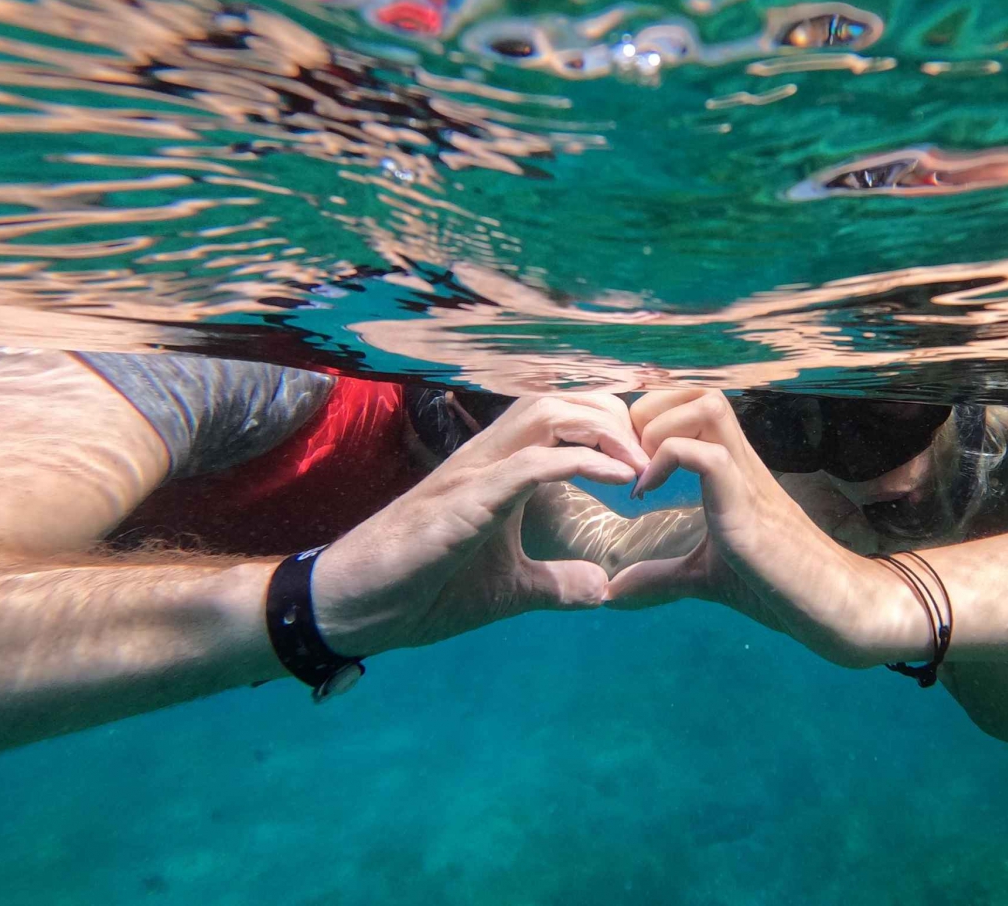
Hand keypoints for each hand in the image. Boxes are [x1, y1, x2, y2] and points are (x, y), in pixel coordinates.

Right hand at [310, 394, 648, 655]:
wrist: (357, 608)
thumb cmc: (422, 589)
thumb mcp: (507, 589)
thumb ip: (554, 583)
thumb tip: (600, 590)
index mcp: (499, 470)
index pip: (562, 416)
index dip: (610, 425)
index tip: (647, 460)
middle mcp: (487, 458)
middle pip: (561, 399)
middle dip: (614, 417)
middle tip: (650, 459)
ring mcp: (473, 475)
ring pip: (544, 414)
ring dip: (601, 431)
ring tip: (637, 465)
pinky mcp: (463, 503)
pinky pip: (527, 465)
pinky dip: (577, 463)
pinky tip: (616, 481)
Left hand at [605, 390, 935, 667]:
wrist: (829, 605)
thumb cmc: (774, 585)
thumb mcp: (703, 577)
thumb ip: (661, 577)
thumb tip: (615, 594)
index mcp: (732, 468)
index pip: (695, 403)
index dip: (652, 415)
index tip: (629, 459)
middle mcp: (741, 461)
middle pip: (700, 391)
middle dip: (651, 411)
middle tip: (630, 459)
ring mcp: (747, 477)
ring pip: (708, 405)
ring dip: (661, 427)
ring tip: (642, 470)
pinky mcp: (747, 504)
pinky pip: (708, 456)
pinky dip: (667, 461)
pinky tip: (647, 493)